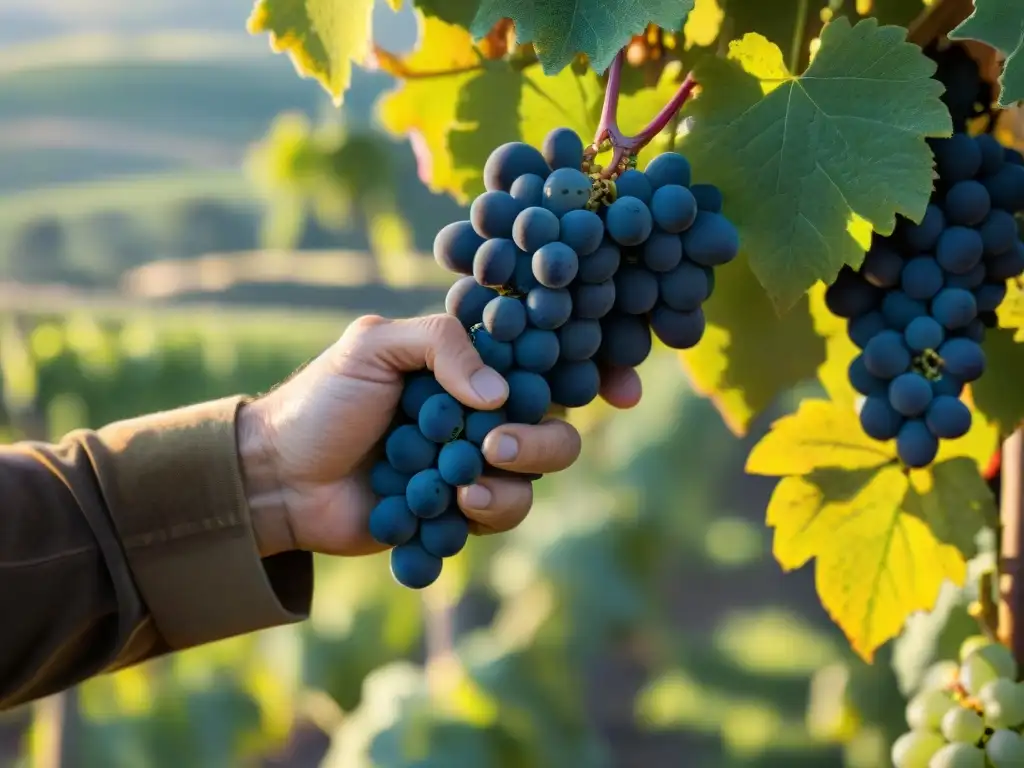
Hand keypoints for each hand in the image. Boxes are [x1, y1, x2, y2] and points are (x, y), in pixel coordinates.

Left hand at [237, 313, 642, 557]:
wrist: (279, 478)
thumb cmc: (323, 400)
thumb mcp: (373, 346)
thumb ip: (440, 343)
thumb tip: (502, 395)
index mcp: (470, 364)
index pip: (544, 359)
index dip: (591, 368)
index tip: (623, 387)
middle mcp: (484, 411)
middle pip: (556, 422)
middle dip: (543, 436)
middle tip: (496, 443)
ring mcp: (476, 463)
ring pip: (538, 471)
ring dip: (516, 475)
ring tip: (467, 480)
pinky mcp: (461, 510)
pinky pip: (503, 512)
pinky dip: (489, 510)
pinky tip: (453, 507)